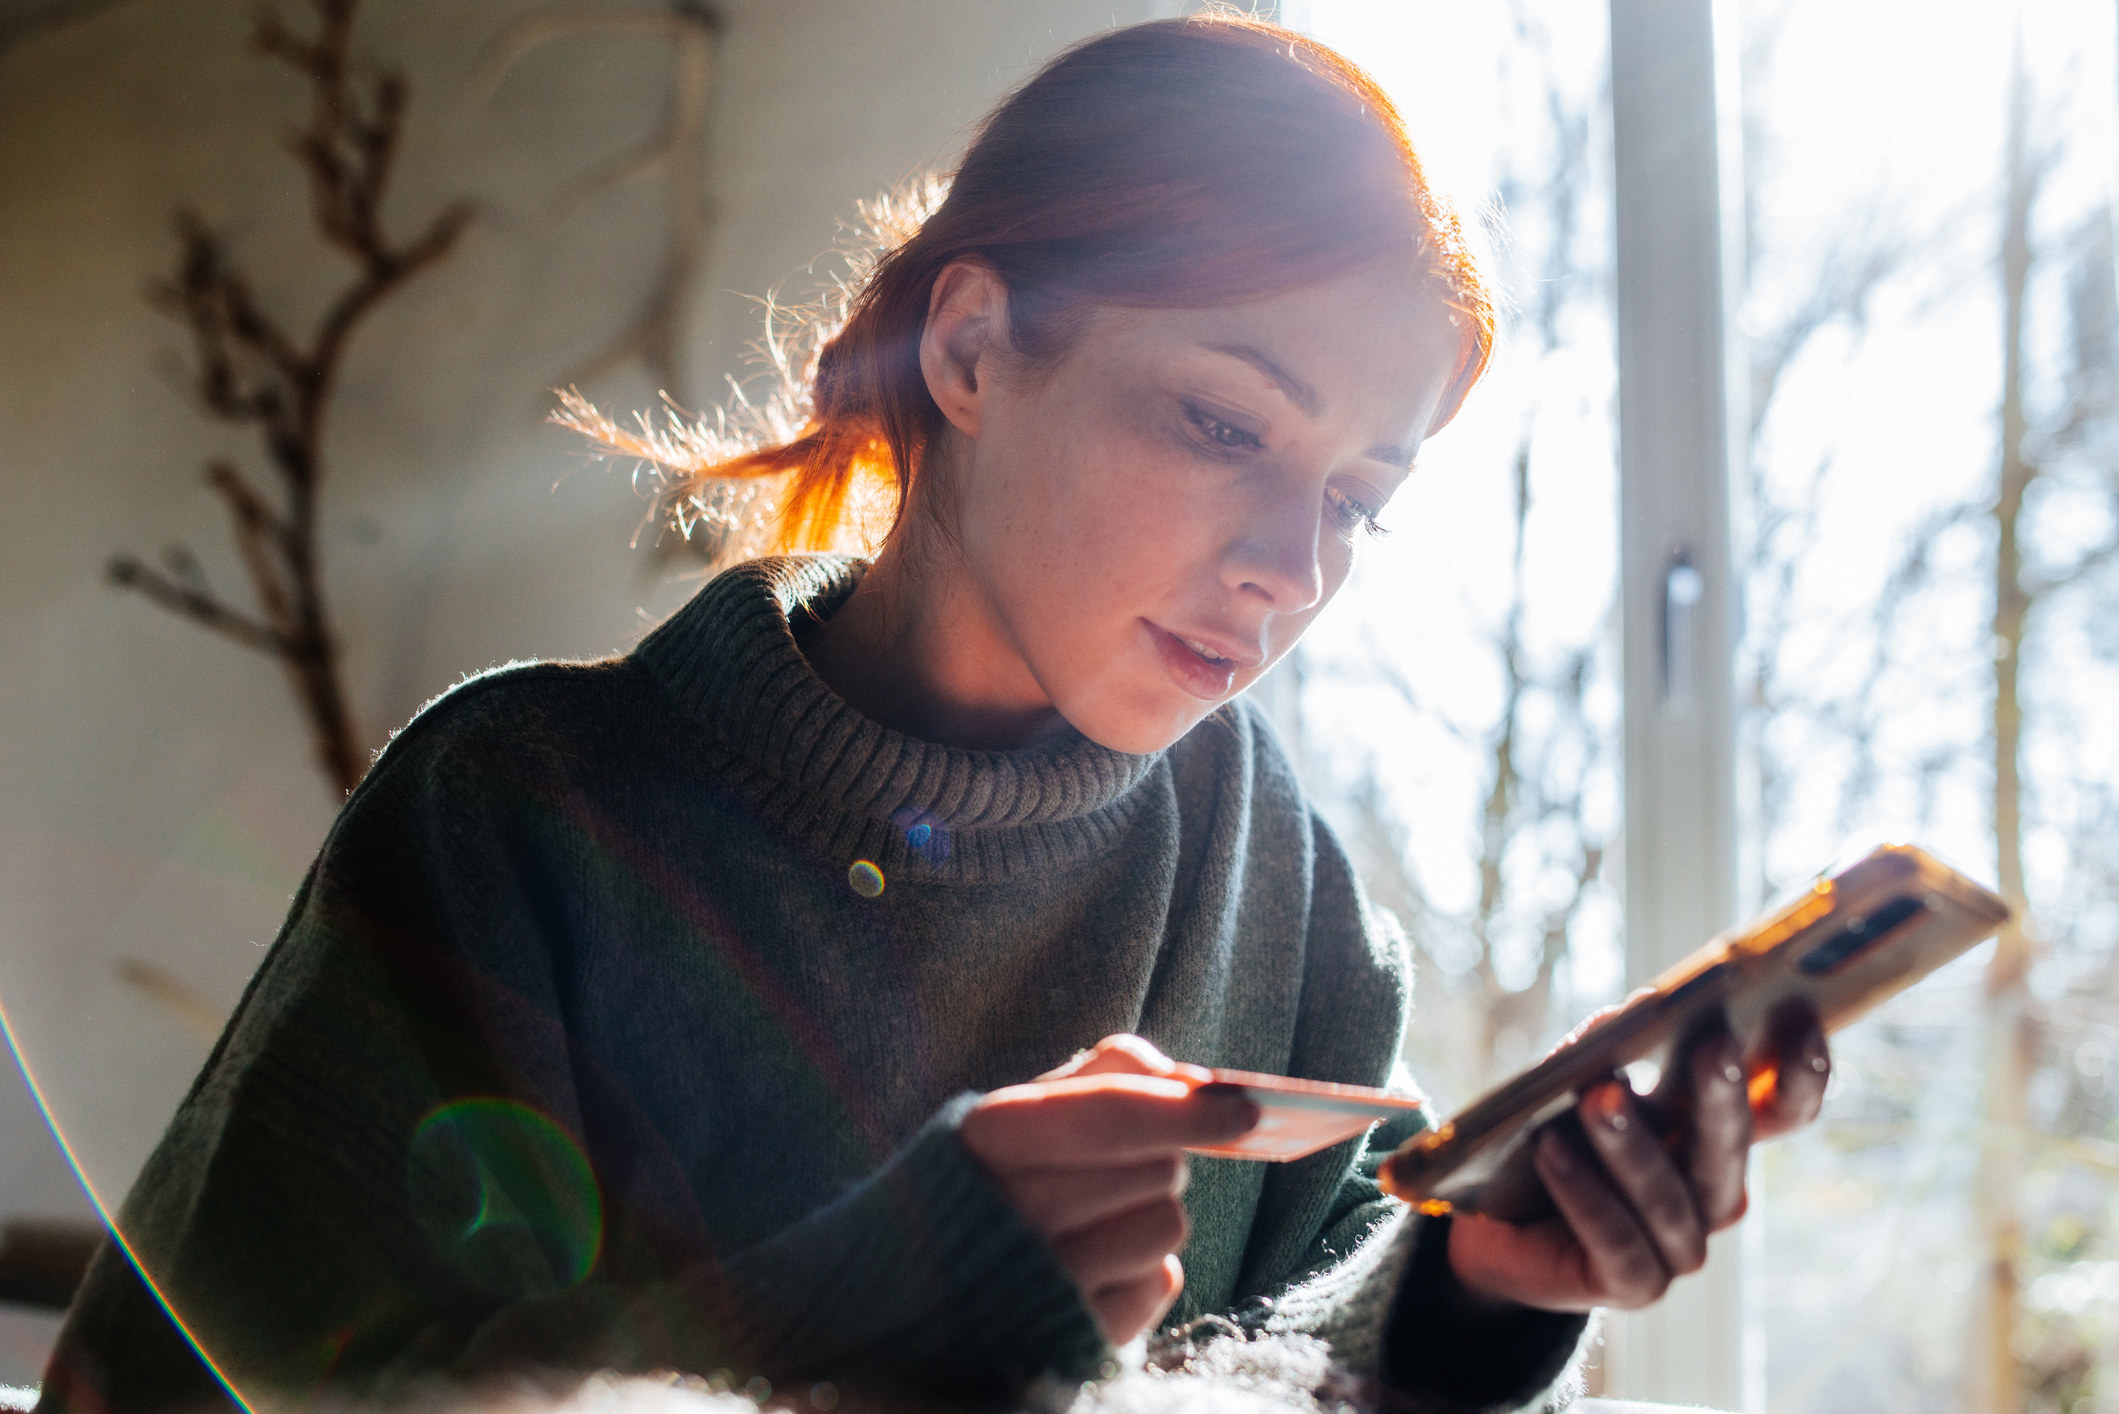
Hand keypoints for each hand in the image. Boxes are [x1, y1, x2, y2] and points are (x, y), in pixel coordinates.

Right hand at [959, 1035, 1257, 1344]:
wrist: (927, 1290)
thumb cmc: (998, 1180)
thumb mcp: (1026, 1112)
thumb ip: (1106, 1076)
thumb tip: (1192, 1080)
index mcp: (988, 1137)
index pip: (1110, 1114)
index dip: (1186, 1109)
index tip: (1248, 1110)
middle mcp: (1009, 1213)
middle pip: (1157, 1167)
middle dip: (1160, 1157)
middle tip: (1116, 1168)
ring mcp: (1042, 1283)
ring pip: (1169, 1224)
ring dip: (1153, 1214)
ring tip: (1100, 1220)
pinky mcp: (1076, 1338)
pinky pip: (1162, 1282)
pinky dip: (1144, 1269)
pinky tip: (1098, 1268)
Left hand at [1446, 1006, 1830, 1312]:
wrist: (1494, 1220)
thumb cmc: (1553, 1131)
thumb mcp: (1579, 1078)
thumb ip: (1610, 1046)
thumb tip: (1634, 1011)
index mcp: (1718, 1137)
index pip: (1783, 1110)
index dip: (1802, 1073)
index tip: (1805, 1022)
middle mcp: (1714, 1194)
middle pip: (1730, 1147)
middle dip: (1721, 1095)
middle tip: (1713, 1045)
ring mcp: (1680, 1247)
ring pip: (1669, 1197)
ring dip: (1632, 1146)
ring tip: (1597, 1098)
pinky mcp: (1635, 1285)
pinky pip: (1616, 1240)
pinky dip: (1583, 1192)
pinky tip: (1551, 1152)